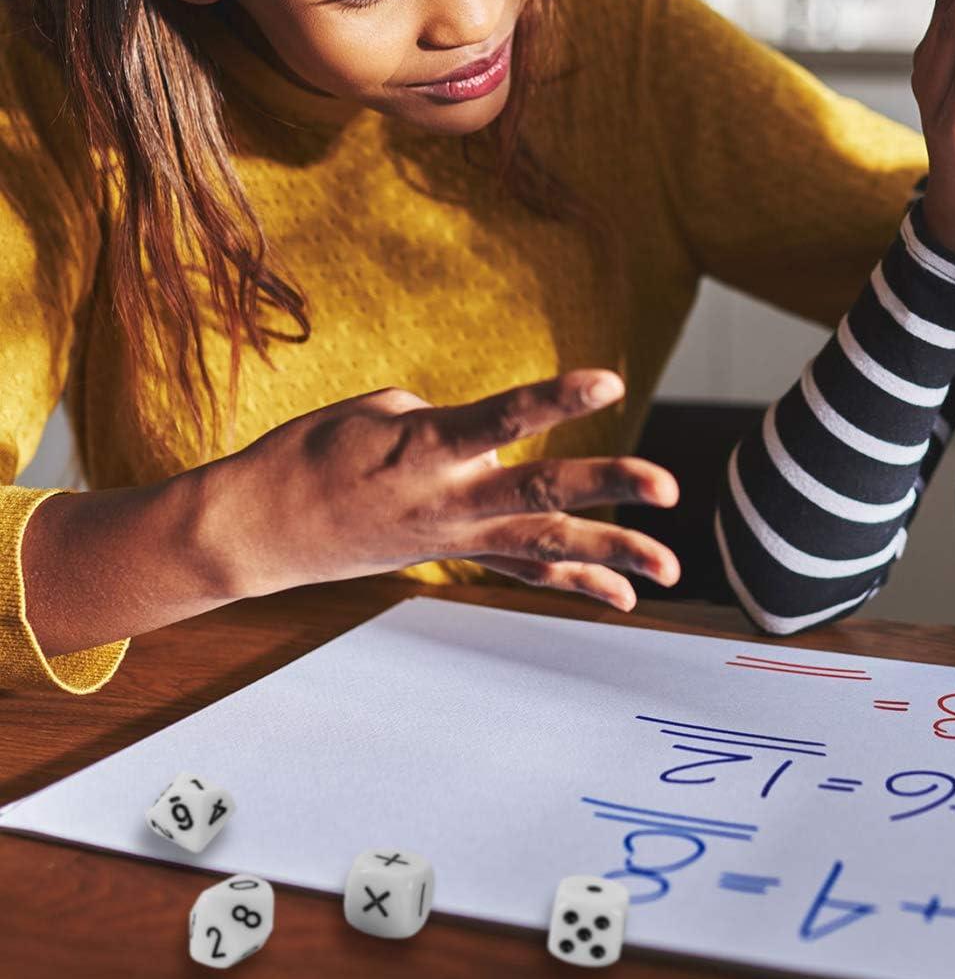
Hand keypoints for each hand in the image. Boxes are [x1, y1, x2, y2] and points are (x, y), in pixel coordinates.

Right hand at [198, 370, 680, 611]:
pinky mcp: (454, 555)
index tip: (609, 384)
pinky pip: (524, 571)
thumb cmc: (311, 453)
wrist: (258, 529)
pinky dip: (576, 581)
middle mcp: (448, 499)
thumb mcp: (376, 411)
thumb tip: (489, 445)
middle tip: (668, 487)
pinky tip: (625, 594)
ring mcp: (454, 536)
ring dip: (612, 553)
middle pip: (540, 494)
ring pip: (545, 546)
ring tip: (671, 569)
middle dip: (606, 488)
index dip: (556, 400)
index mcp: (425, 447)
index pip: (501, 419)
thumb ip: (446, 420)